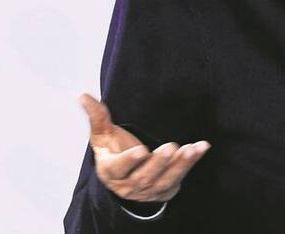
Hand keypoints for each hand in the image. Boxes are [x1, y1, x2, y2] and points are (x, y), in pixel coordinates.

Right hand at [79, 93, 210, 202]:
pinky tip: (201, 148)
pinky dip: (191, 163)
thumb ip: (97, 118)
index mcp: (111, 170)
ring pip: (164, 178)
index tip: (141, 150)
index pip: (118, 168)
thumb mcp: (104, 137)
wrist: (127, 180)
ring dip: (180, 164)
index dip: (129, 161)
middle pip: (144, 176)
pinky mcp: (165, 188)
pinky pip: (180, 176)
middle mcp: (128, 184)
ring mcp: (148, 189)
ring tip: (191, 149)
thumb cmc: (115, 153)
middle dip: (158, 162)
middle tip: (171, 146)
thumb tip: (82, 95)